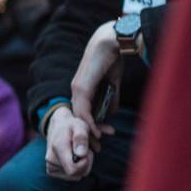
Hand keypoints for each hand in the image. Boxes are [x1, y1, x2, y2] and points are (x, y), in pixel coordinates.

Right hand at [43, 105, 93, 181]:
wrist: (58, 126)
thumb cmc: (72, 126)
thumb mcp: (80, 126)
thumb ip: (81, 138)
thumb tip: (81, 154)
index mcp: (58, 148)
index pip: (73, 170)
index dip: (85, 163)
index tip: (87, 151)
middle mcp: (51, 159)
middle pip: (76, 174)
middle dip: (86, 163)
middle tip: (85, 149)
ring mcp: (50, 166)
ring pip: (75, 176)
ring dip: (82, 165)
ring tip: (78, 152)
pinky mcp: (51, 170)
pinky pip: (71, 176)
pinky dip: (76, 169)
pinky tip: (73, 158)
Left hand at [68, 21, 122, 139]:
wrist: (111, 42)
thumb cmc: (113, 58)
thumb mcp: (112, 82)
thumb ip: (112, 96)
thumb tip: (112, 111)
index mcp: (83, 88)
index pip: (84, 112)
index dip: (91, 126)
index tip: (100, 138)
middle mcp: (77, 90)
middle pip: (79, 117)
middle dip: (88, 134)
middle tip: (97, 147)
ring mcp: (77, 89)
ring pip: (80, 116)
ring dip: (89, 132)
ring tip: (98, 144)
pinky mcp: (81, 88)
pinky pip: (83, 110)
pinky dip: (89, 123)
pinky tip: (96, 132)